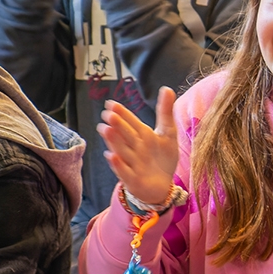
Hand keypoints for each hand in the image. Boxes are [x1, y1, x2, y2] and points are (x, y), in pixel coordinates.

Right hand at [99, 85, 181, 210]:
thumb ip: (165, 112)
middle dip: (117, 125)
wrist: (162, 185)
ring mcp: (132, 163)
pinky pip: (124, 171)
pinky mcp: (133, 179)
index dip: (123, 113)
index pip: (132, 123)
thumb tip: (167, 88)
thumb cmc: (162, 158)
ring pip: (122, 150)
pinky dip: (118, 164)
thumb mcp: (167, 133)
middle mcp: (134, 148)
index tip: (111, 104)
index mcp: (142, 136)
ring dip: (113, 140)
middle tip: (108, 114)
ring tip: (105, 129)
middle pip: (125, 135)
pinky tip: (111, 155)